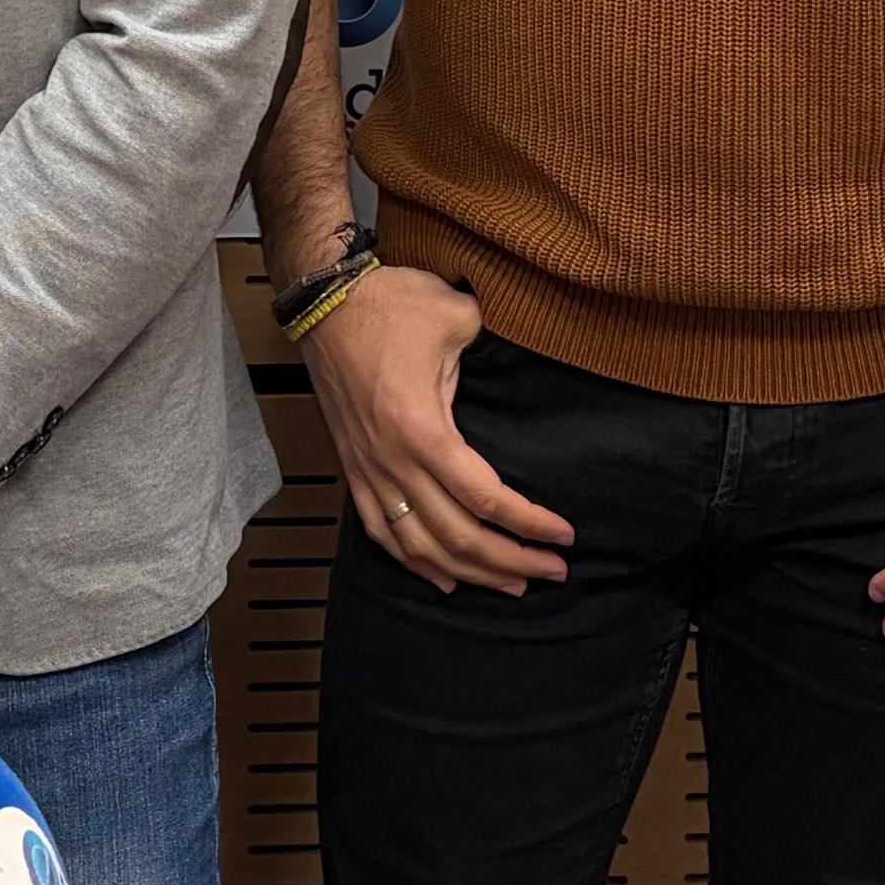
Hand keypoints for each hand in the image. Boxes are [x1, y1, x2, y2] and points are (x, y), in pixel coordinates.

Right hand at [304, 266, 572, 593]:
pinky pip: (381, 532)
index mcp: (422, 429)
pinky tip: (443, 578)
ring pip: (420, 546)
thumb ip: (494, 342)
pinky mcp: (353, 467)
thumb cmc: (385, 304)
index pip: (485, 498)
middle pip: (458, 536)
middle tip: (552, 570)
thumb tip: (526, 348)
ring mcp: (369, 470)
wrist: (322, 301)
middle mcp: (393, 461)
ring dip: (469, 573)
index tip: (563, 534)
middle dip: (511, 561)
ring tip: (510, 583)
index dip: (529, 523)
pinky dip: (415, 563)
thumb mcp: (454, 314)